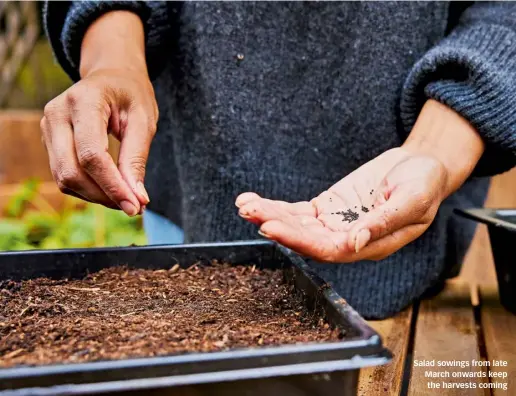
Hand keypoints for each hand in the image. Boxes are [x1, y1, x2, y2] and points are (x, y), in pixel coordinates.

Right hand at [40, 11, 155, 215]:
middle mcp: (57, 113)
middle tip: (134, 206)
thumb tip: (137, 199)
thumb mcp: (144, 120)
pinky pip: (64, 176)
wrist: (111, 76)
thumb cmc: (131, 94)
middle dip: (104, 196)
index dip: (113, 186)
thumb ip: (137, 158)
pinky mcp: (49, 141)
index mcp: (84, 101)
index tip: (135, 206)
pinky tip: (111, 188)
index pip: (91, 155)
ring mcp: (48, 127)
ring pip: (64, 178)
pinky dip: (88, 189)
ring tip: (126, 197)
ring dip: (97, 196)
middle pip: (72, 171)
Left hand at [236, 100, 484, 261]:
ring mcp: (334, 224)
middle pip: (305, 239)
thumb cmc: (425, 185)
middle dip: (277, 227)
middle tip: (250, 212)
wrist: (421, 167)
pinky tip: (253, 202)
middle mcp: (346, 239)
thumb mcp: (413, 200)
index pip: (329, 250)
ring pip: (297, 225)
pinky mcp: (326, 208)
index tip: (272, 227)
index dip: (299, 241)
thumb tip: (353, 243)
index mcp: (369, 245)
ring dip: (270, 216)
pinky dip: (276, 207)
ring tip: (245, 205)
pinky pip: (297, 211)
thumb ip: (384, 223)